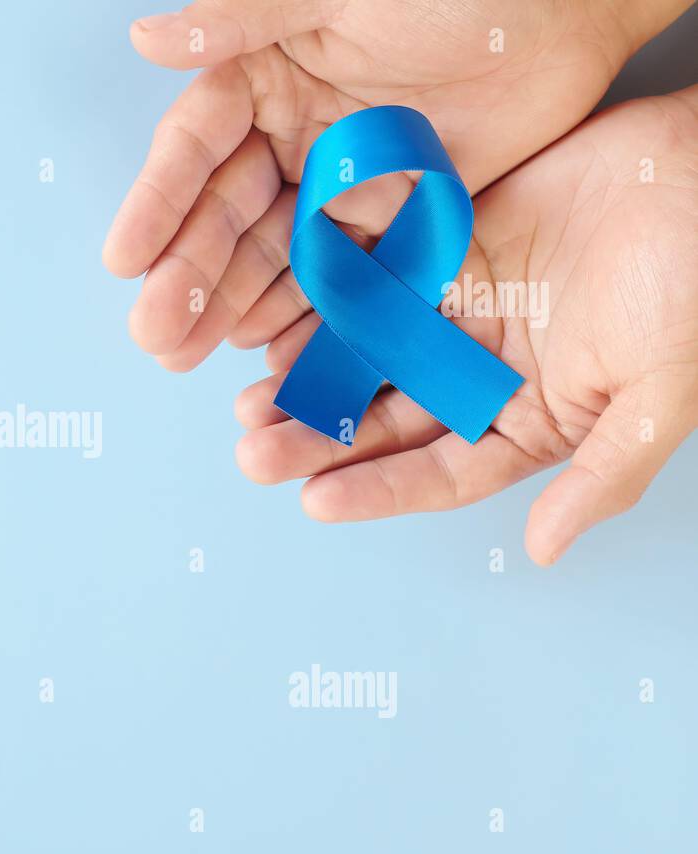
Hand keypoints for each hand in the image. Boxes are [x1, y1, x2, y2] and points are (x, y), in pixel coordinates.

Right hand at [103, 0, 688, 371]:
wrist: (566, 11)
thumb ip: (238, 19)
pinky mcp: (388, 222)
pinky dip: (304, 316)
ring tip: (186, 355)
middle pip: (225, 217)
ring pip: (271, 258)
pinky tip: (264, 350)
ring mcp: (337, 186)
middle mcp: (290, 136)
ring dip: (228, 307)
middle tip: (155, 333)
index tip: (123, 260)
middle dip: (186, 276)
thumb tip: (145, 40)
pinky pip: (338, 277)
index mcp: (264, 77)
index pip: (194, 149)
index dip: (156, 205)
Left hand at [234, 89, 697, 563]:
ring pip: (370, 357)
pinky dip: (331, 306)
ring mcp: (463, 313)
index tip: (313, 502)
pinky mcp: (447, 252)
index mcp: (532, 419)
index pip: (441, 471)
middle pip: (388, 419)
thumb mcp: (660, 396)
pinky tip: (281, 326)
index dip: (377, 490)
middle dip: (321, 439)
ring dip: (312, 380)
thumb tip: (543, 550)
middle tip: (254, 454)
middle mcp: (488, 374)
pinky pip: (376, 285)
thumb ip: (600, 476)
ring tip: (249, 403)